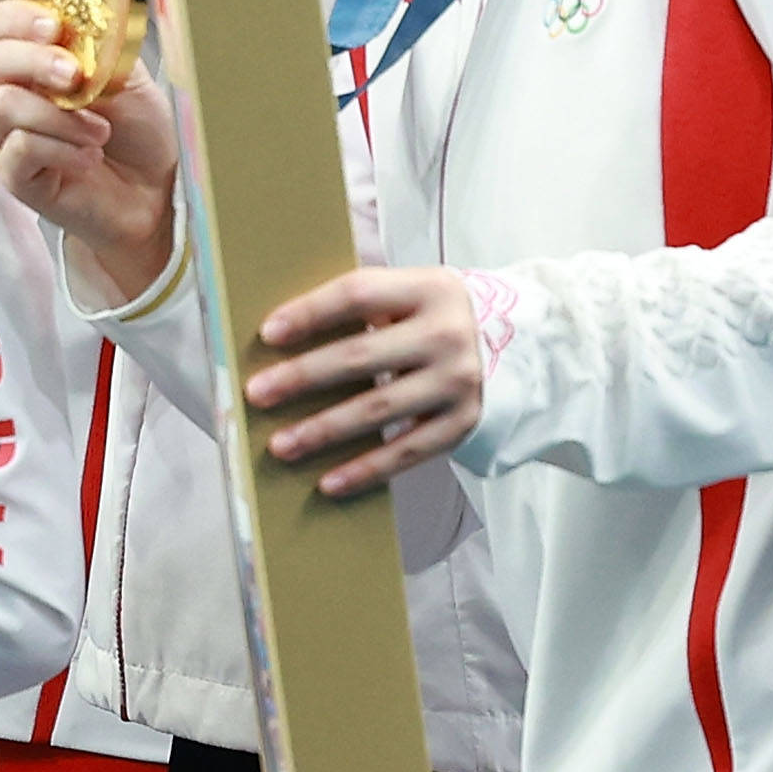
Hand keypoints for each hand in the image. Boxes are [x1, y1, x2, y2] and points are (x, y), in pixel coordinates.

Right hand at [0, 0, 180, 304]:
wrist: (153, 193)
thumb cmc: (137, 134)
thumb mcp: (128, 78)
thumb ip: (100, 48)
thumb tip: (82, 21)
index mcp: (34, 62)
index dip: (18, 19)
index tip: (54, 27)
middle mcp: (10, 95)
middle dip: (38, 62)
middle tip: (76, 76)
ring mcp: (6, 137)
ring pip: (5, 105)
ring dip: (59, 115)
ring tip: (100, 133)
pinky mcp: (13, 176)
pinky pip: (21, 148)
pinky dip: (62, 149)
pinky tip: (89, 158)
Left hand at [243, 263, 491, 495]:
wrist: (515, 347)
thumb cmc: (431, 319)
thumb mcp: (408, 295)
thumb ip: (359, 305)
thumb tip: (278, 336)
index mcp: (428, 288)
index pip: (359, 294)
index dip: (311, 312)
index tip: (268, 333)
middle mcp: (447, 334)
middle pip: (361, 356)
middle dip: (302, 377)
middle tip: (257, 394)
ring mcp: (458, 382)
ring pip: (378, 409)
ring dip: (323, 430)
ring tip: (280, 445)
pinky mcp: (462, 423)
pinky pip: (407, 452)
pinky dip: (366, 470)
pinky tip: (328, 483)